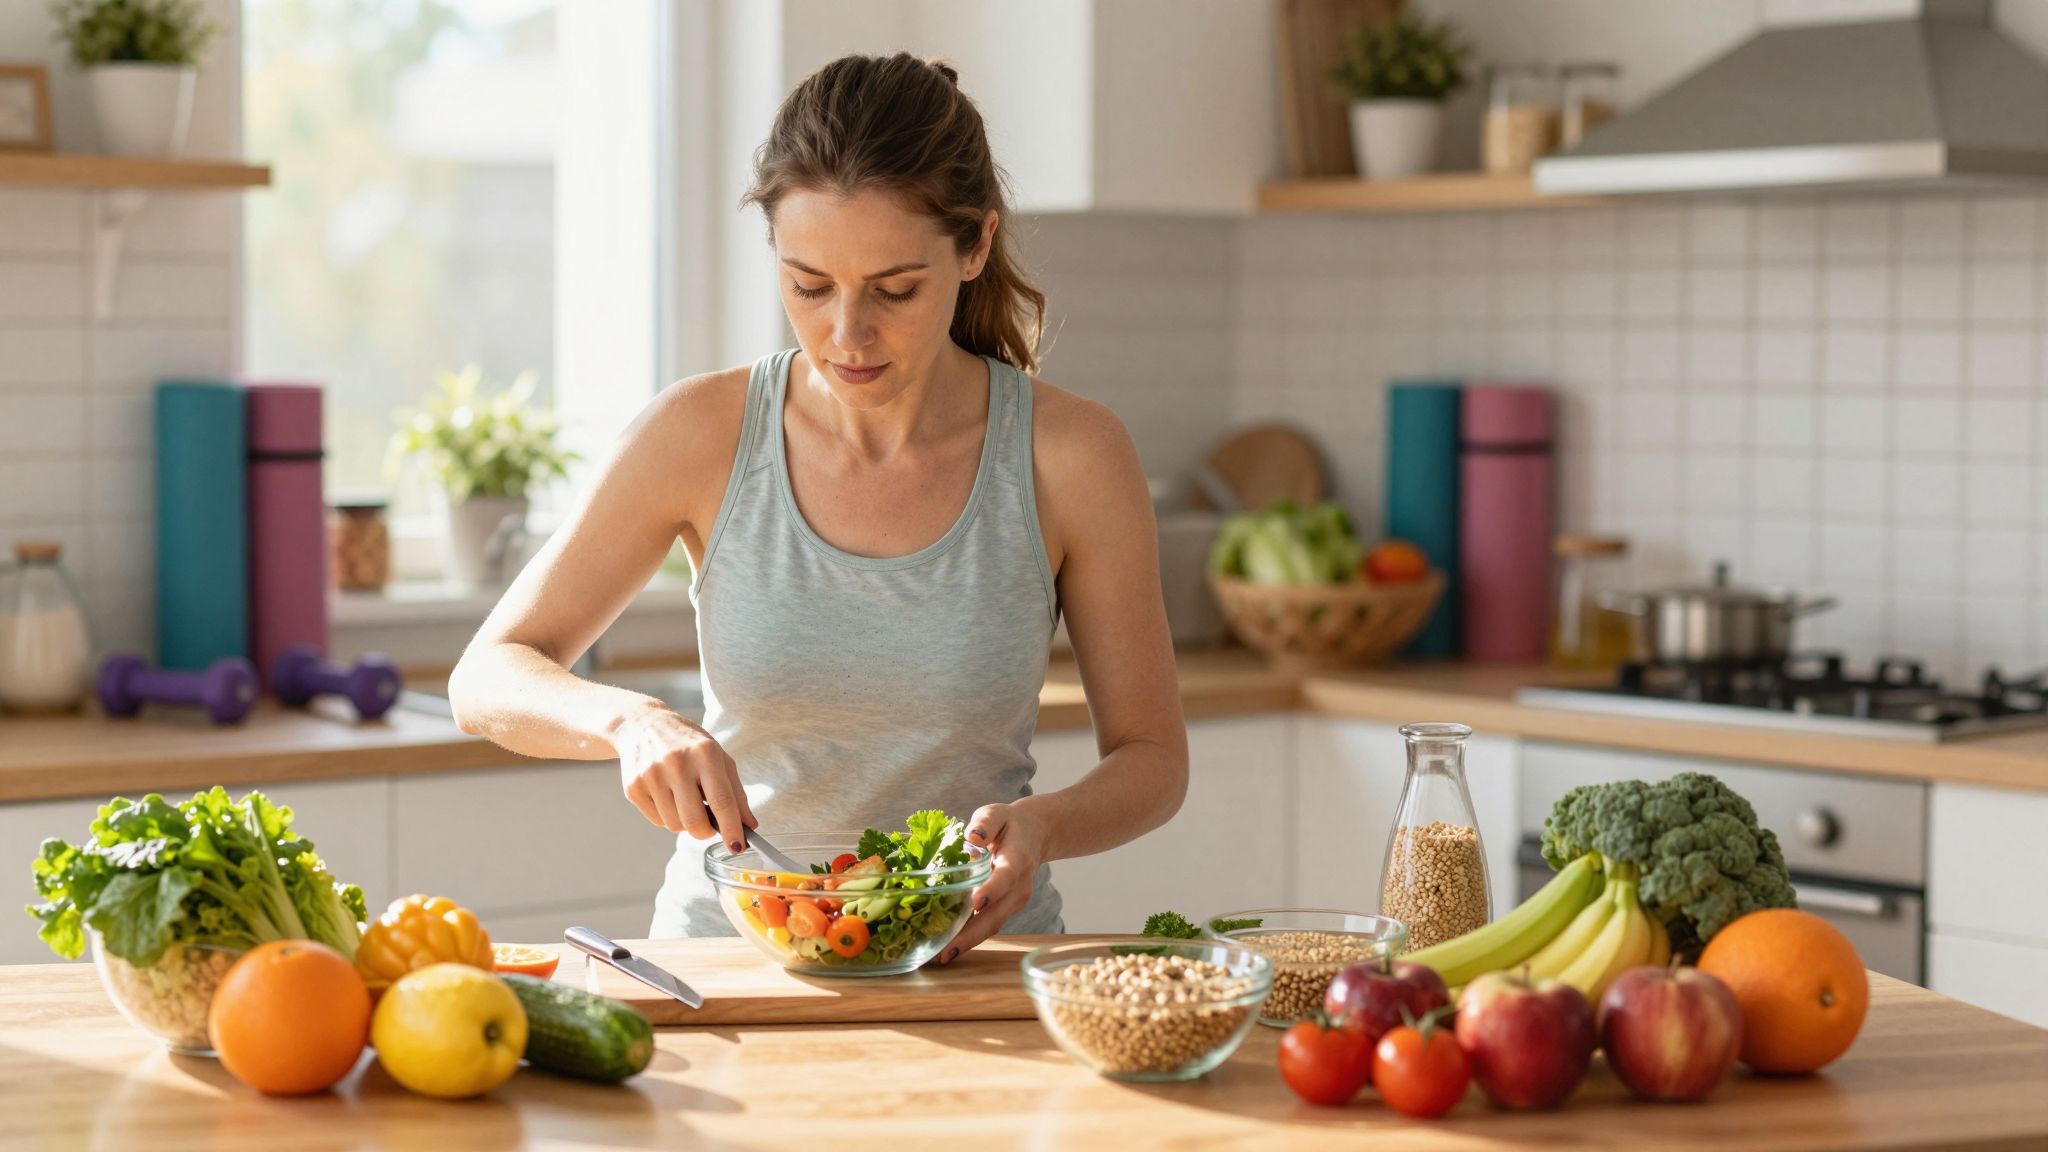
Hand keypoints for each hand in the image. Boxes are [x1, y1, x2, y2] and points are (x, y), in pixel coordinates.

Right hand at [610, 703, 755, 847]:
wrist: (642, 725)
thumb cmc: (688, 744)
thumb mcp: (719, 757)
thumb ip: (736, 793)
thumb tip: (749, 826)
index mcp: (704, 754)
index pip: (722, 800)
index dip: (732, 829)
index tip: (737, 846)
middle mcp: (676, 764)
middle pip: (695, 821)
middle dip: (705, 832)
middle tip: (708, 824)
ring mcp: (651, 776)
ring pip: (675, 825)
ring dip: (684, 821)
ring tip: (683, 798)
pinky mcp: (633, 788)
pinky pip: (657, 821)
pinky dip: (667, 816)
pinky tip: (666, 795)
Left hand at [938, 800, 1049, 963]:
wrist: (1035, 835)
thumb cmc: (1009, 824)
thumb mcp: (996, 813)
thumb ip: (985, 822)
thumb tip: (972, 837)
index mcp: (1017, 859)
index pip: (1006, 876)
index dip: (992, 889)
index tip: (976, 902)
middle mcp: (1019, 886)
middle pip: (997, 914)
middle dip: (972, 934)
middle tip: (946, 950)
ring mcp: (1015, 901)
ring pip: (993, 925)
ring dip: (969, 942)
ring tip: (942, 956)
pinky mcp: (1007, 909)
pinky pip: (989, 925)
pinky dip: (971, 937)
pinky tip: (949, 946)